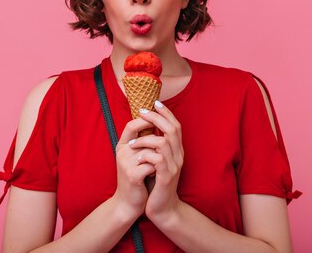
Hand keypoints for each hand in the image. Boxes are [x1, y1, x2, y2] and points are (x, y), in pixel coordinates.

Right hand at [112, 116, 157, 219]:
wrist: (129, 203)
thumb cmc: (137, 177)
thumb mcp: (137, 157)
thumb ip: (144, 141)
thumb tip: (159, 122)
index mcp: (122, 146)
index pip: (131, 125)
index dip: (146, 121)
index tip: (159, 124)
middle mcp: (122, 152)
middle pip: (146, 138)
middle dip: (158, 145)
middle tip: (163, 152)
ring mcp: (126, 164)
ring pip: (151, 150)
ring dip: (159, 158)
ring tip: (157, 167)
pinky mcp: (132, 176)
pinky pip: (152, 164)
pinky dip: (157, 169)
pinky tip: (155, 175)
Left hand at [131, 100, 183, 221]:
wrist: (163, 208)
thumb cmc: (157, 184)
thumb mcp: (158, 162)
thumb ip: (156, 147)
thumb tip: (147, 128)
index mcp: (177, 151)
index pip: (176, 126)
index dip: (166, 112)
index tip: (155, 102)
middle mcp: (179, 156)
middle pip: (172, 129)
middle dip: (157, 117)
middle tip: (142, 112)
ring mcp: (174, 167)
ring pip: (163, 142)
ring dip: (146, 138)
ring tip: (133, 142)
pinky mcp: (166, 177)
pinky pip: (157, 159)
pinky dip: (146, 154)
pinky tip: (137, 156)